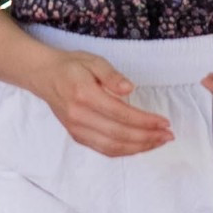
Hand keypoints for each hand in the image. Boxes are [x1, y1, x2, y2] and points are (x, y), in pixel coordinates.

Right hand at [32, 49, 174, 157]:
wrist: (44, 76)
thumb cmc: (72, 66)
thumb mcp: (93, 61)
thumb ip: (112, 75)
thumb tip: (130, 89)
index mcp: (84, 95)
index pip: (121, 114)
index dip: (145, 121)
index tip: (164, 122)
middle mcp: (79, 116)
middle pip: (119, 134)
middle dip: (147, 138)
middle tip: (168, 135)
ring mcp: (76, 129)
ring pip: (112, 147)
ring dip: (139, 148)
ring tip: (159, 142)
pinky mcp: (77, 136)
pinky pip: (104, 149)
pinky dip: (125, 151)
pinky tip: (140, 146)